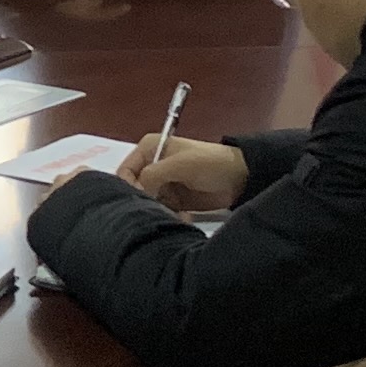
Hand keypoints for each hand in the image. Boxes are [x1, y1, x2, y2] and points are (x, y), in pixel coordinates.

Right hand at [126, 136, 249, 209]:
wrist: (241, 178)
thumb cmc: (210, 163)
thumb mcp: (180, 164)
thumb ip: (153, 175)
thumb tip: (136, 192)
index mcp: (148, 149)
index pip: (124, 170)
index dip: (129, 186)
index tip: (143, 199)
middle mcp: (151, 165)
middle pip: (134, 188)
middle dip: (145, 200)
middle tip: (160, 209)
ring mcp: (162, 183)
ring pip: (147, 201)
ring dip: (158, 210)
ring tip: (175, 215)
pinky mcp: (173, 199)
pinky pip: (161, 210)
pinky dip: (168, 215)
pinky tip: (182, 218)